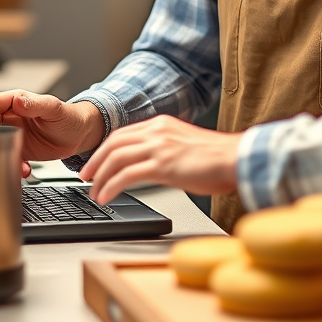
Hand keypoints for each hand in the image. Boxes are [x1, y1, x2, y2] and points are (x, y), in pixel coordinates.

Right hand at [0, 92, 104, 176]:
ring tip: (10, 161)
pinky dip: (10, 165)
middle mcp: (10, 116)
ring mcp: (12, 133)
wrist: (80, 136)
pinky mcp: (17, 149)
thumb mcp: (54, 108)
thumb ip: (35, 104)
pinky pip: (4, 157)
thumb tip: (18, 101)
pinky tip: (23, 169)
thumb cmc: (69, 116)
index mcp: (16, 101)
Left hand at [80, 115, 240, 204]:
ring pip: (116, 158)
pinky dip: (111, 187)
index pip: (124, 134)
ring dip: (100, 177)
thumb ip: (168, 148)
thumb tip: (156, 164)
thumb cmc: (219, 158)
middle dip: (95, 161)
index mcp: (162, 124)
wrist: (236, 158)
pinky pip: (126, 176)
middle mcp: (158, 131)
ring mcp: (159, 146)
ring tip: (93, 191)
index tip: (96, 163)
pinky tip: (106, 196)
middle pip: (114, 143)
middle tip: (85, 177)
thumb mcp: (186, 145)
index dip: (105, 149)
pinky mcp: (162, 165)